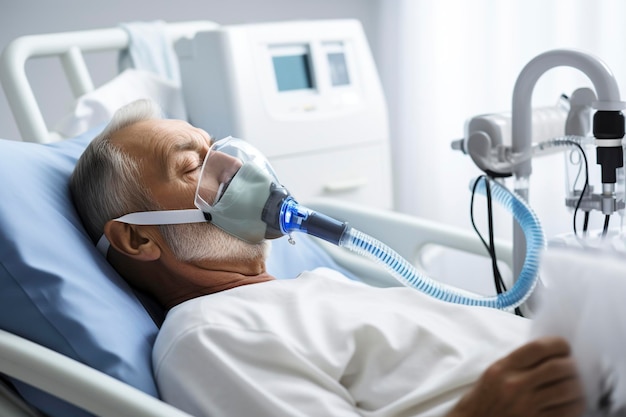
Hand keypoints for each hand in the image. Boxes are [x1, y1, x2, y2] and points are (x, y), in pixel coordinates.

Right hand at [447, 337, 584, 416]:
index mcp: (504, 368)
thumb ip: (519, 361)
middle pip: (557, 368)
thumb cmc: (484, 398)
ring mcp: (527, 406)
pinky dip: (575, 405)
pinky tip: (573, 401)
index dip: (558, 344)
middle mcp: (515, 385)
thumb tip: (549, 352)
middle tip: (575, 365)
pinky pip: (566, 412)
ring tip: (577, 383)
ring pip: (566, 390)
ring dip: (578, 385)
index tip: (564, 347)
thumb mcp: (495, 372)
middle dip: (573, 365)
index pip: (538, 348)